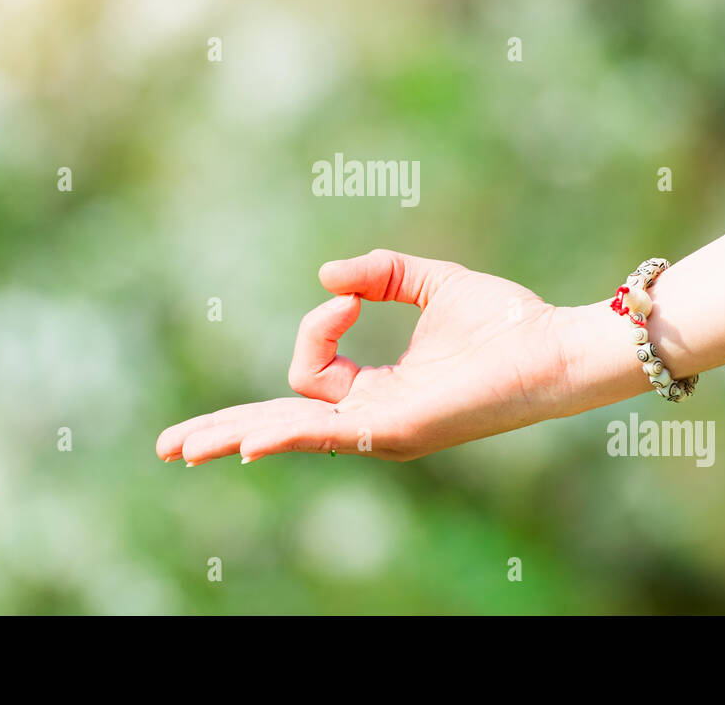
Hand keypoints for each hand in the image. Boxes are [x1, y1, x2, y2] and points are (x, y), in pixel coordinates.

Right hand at [155, 249, 586, 464]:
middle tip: (170, 447)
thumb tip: (324, 277)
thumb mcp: (430, 282)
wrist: (554, 345)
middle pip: (280, 425)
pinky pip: (326, 433)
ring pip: (289, 433)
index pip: (311, 370)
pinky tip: (247, 444)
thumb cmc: (505, 321)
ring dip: (233, 437)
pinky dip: (283, 435)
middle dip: (223, 432)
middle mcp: (371, 419)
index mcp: (377, 392)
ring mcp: (380, 430)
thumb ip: (379, 274)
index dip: (316, 324)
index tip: (349, 293)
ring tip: (182, 451)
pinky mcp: (396, 429)